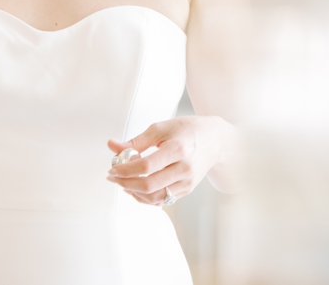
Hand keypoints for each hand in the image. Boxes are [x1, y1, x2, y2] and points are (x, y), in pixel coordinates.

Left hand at [106, 116, 233, 205]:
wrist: (216, 141)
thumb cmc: (188, 131)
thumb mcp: (160, 128)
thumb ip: (136, 141)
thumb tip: (113, 146)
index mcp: (177, 150)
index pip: (145, 166)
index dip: (125, 169)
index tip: (112, 168)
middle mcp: (184, 169)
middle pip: (150, 185)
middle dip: (126, 183)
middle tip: (113, 177)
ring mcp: (187, 182)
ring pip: (156, 197)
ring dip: (134, 193)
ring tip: (122, 183)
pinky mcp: (187, 190)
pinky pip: (164, 200)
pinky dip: (146, 198)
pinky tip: (135, 189)